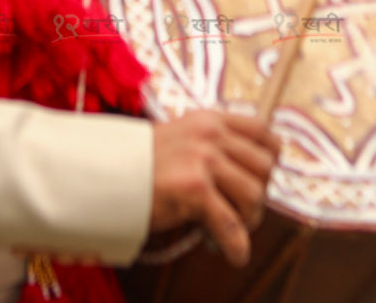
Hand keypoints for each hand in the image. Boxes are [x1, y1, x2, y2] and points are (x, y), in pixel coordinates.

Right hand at [149, 110, 279, 267]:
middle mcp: (210, 135)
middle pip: (264, 166)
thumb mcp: (180, 139)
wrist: (104, 174)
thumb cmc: (140, 163)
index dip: (271, 156)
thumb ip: (210, 146)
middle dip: (260, 192)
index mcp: (209, 120)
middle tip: (245, 210)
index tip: (265, 175)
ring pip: (254, 194)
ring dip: (250, 218)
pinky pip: (230, 223)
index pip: (261, 130)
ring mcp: (203, 160)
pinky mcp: (194, 189)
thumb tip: (242, 175)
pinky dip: (237, 244)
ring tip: (236, 229)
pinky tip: (235, 255)